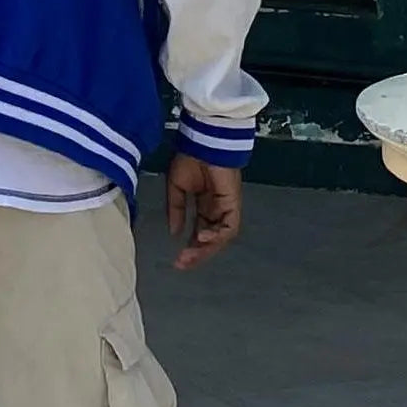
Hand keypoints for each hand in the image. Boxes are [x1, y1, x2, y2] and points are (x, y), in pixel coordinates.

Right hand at [166, 154, 242, 270]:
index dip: (191, 247)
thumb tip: (174, 231)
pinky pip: (229, 227)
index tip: (178, 259)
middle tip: (182, 263)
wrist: (203, 143)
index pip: (200, 232)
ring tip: (189, 255)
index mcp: (203, 205)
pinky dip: (217, 235)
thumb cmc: (190, 159)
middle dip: (197, 254)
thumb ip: (176, 210)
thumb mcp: (176, 187)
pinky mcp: (233, 204)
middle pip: (210, 240)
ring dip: (205, 249)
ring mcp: (226, 208)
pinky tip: (202, 237)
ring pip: (220, 238)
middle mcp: (216, 209)